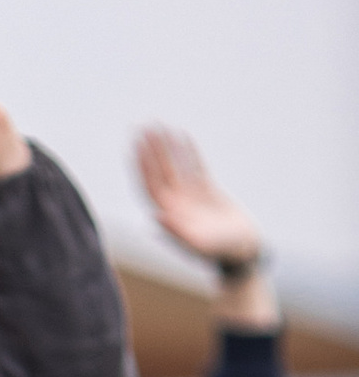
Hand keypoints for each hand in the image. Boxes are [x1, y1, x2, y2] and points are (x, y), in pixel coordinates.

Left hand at [135, 127, 275, 328]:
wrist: (242, 251)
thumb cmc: (221, 250)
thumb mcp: (200, 242)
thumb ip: (177, 231)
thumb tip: (154, 217)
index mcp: (169, 214)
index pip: (150, 184)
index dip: (141, 163)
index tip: (135, 143)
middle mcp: (175, 204)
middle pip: (158, 171)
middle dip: (150, 149)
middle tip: (142, 125)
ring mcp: (190, 196)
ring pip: (174, 166)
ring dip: (165, 147)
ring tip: (157, 125)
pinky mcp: (206, 191)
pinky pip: (194, 166)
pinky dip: (187, 151)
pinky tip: (181, 134)